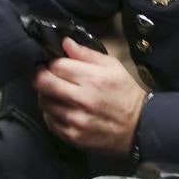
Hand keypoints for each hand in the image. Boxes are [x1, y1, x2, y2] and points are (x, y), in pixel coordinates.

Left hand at [34, 37, 147, 153]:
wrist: (139, 126)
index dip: (52, 62)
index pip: (56, 65)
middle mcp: (81, 99)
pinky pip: (49, 121)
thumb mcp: (112, 66)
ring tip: (56, 93)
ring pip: (43, 102)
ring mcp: (75, 119)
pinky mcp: (72, 136)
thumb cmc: (125, 93)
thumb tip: (65, 43)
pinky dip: (51, 113)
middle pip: (43, 82)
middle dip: (39, 75)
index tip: (55, 64)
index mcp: (92, 78)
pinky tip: (62, 109)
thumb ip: (86, 54)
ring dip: (46, 95)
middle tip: (44, 74)